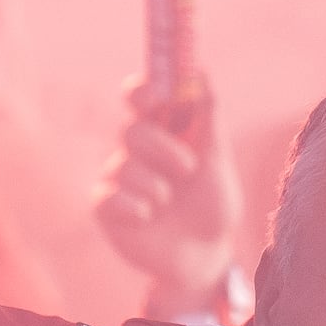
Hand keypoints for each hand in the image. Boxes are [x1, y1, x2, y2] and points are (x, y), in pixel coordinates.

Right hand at [90, 81, 239, 302]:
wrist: (206, 255)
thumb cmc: (213, 205)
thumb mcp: (217, 161)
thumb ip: (208, 117)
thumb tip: (200, 70)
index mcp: (164, 131)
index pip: (141, 97)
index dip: (142, 90)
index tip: (155, 95)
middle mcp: (138, 151)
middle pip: (132, 130)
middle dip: (162, 148)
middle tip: (188, 169)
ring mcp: (120, 179)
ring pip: (123, 167)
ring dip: (155, 186)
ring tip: (170, 203)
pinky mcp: (108, 208)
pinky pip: (107, 197)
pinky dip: (133, 207)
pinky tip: (148, 218)